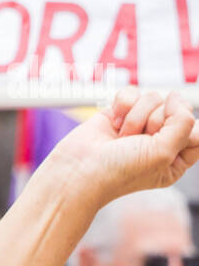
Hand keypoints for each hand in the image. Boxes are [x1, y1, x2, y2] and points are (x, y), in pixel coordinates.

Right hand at [50, 89, 198, 208]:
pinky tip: (113, 125)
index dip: (184, 128)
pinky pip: (133, 93)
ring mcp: (139, 126)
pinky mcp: (121, 113)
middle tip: (137, 141)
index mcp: (175, 159)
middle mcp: (159, 141)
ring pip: (154, 98)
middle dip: (155, 122)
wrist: (79, 171)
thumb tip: (175, 96)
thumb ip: (183, 121)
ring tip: (121, 137)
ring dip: (136, 117)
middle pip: (177, 109)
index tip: (163, 140)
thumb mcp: (164, 154)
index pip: (197, 131)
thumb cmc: (118, 172)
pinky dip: (122, 106)